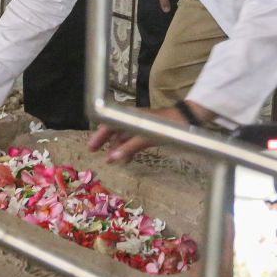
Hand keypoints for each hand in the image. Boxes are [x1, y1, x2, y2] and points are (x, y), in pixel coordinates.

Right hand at [87, 102, 213, 163]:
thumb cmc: (166, 126)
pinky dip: (129, 148)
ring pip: (124, 137)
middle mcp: (131, 119)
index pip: (108, 125)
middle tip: (97, 154)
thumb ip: (129, 147)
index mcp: (129, 116)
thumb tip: (111, 158)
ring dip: (117, 148)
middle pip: (114, 130)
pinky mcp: (148, 131)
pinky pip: (133, 140)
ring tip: (113, 161)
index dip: (98, 136)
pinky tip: (127, 158)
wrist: (186, 120)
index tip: (91, 148)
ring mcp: (140, 125)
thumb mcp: (147, 137)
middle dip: (105, 142)